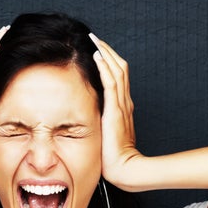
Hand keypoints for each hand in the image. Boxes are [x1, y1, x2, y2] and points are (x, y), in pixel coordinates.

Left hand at [90, 33, 142, 188]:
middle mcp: (125, 103)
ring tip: (95, 40)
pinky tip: (97, 56)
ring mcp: (122, 106)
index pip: (118, 77)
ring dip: (106, 53)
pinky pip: (111, 83)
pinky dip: (105, 67)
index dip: (109, 62)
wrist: (125, 169)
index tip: (97, 50)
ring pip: (117, 71)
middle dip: (107, 51)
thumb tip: (83, 116)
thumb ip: (98, 123)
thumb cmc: (112, 158)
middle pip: (120, 68)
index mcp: (122, 107)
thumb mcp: (104, 135)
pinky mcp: (116, 111)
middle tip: (95, 38)